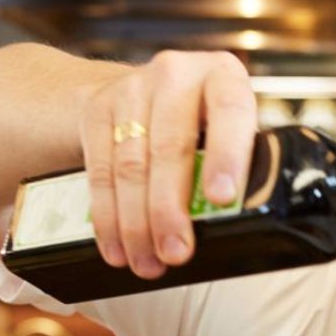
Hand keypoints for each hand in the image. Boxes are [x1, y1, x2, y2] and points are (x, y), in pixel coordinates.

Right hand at [79, 50, 256, 279]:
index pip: (230, 112)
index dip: (226, 156)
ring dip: (136, 223)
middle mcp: (177, 74)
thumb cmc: (205, 128)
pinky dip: (107, 216)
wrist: (150, 93)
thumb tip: (233, 226)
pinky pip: (99, 170)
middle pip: (171, 147)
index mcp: (224, 76)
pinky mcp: (97, 108)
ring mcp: (133, 88)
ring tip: (147, 262)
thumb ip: (238, 167)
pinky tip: (117, 247)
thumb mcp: (231, 134)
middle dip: (170, 209)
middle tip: (176, 253)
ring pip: (131, 164)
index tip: (221, 198)